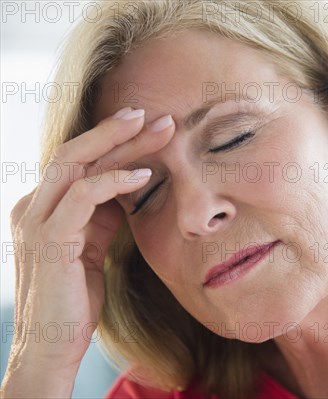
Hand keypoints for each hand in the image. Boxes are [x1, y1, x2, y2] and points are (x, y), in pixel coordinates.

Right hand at [1, 107, 174, 396]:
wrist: (52, 343)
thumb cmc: (75, 297)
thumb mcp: (91, 246)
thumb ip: (102, 216)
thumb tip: (128, 186)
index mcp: (43, 206)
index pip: (79, 163)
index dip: (114, 143)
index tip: (149, 129)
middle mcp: (33, 206)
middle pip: (77, 153)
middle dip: (118, 130)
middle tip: (156, 115)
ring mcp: (36, 220)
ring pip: (77, 163)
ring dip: (122, 143)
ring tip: (159, 130)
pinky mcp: (50, 237)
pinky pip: (84, 195)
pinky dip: (116, 181)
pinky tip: (145, 175)